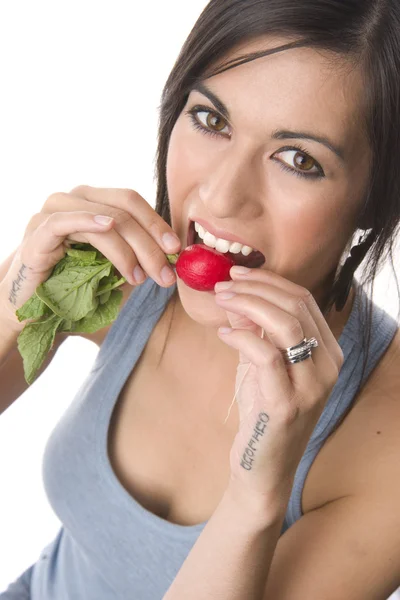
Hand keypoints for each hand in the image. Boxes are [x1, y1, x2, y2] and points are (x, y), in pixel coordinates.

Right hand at [0, 185, 180, 327]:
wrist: (33, 308)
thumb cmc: (74, 285)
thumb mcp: (113, 267)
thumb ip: (138, 255)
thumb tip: (174, 257)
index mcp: (94, 201)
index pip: (132, 202)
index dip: (157, 224)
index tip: (176, 250)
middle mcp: (74, 199)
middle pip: (124, 209)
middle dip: (150, 243)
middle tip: (165, 273)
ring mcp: (53, 212)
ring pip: (104, 219)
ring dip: (128, 250)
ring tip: (139, 278)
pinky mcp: (37, 233)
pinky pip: (64, 221)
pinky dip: (88, 221)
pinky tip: (106, 228)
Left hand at [214, 266, 343, 515]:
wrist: (262, 468)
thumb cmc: (262, 412)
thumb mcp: (259, 364)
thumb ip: (254, 330)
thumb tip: (237, 294)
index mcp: (327, 353)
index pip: (303, 300)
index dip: (269, 281)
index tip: (237, 274)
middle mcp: (327, 366)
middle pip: (296, 306)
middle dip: (255, 287)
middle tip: (224, 283)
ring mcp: (311, 387)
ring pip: (286, 324)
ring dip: (248, 304)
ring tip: (221, 300)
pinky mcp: (287, 404)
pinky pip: (265, 355)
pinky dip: (241, 336)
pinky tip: (223, 334)